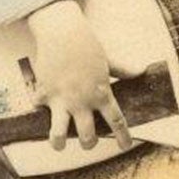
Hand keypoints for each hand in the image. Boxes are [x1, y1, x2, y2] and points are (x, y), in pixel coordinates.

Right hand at [26, 0, 133, 152]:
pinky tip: (40, 105)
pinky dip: (39, 108)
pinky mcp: (43, 93)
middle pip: (87, 136)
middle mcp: (82, 102)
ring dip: (59, 142)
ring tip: (59, 143)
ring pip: (59, 135)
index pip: (116, 121)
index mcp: (101, 94)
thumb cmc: (86, 44)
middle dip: (89, 143)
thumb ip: (123, 70)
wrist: (62, 32)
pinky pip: (39, 109)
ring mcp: (62, 100)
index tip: (124, 145)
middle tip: (87, 140)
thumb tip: (140, 70)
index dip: (122, 136)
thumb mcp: (108, 59)